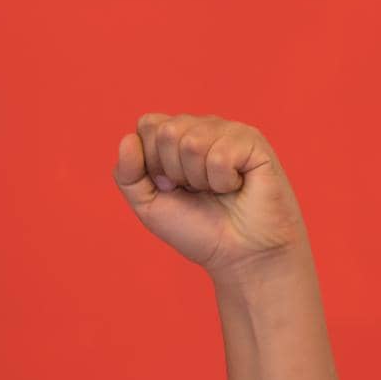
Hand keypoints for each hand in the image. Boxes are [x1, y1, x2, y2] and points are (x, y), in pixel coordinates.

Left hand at [114, 114, 310, 281]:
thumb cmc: (196, 228)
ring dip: (198, 179)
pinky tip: (236, 186)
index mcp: (176, 136)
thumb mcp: (147, 205)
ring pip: (191, 142)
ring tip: (216, 190)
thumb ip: (127, 174)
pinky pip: (220, 156)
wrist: (238, 254)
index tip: (169, 186)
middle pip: (166, 131)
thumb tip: (127, 139)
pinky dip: (222, 182)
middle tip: (195, 190)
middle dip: (173, 171)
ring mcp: (229, 131)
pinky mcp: (253, 141)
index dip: (150, 162)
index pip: (147, 124)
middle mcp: (202, 126)